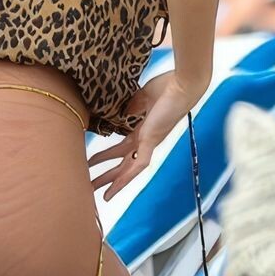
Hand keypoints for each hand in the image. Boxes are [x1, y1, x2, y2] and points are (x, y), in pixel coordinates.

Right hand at [89, 76, 199, 201]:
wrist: (183, 84)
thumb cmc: (168, 86)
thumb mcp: (144, 96)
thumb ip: (133, 105)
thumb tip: (123, 112)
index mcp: (144, 129)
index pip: (123, 148)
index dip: (109, 157)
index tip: (94, 162)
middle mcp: (146, 139)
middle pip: (123, 163)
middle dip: (107, 175)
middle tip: (91, 185)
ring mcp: (150, 142)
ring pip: (128, 168)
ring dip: (113, 181)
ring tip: (96, 190)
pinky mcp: (153, 141)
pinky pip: (139, 163)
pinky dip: (128, 176)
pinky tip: (116, 186)